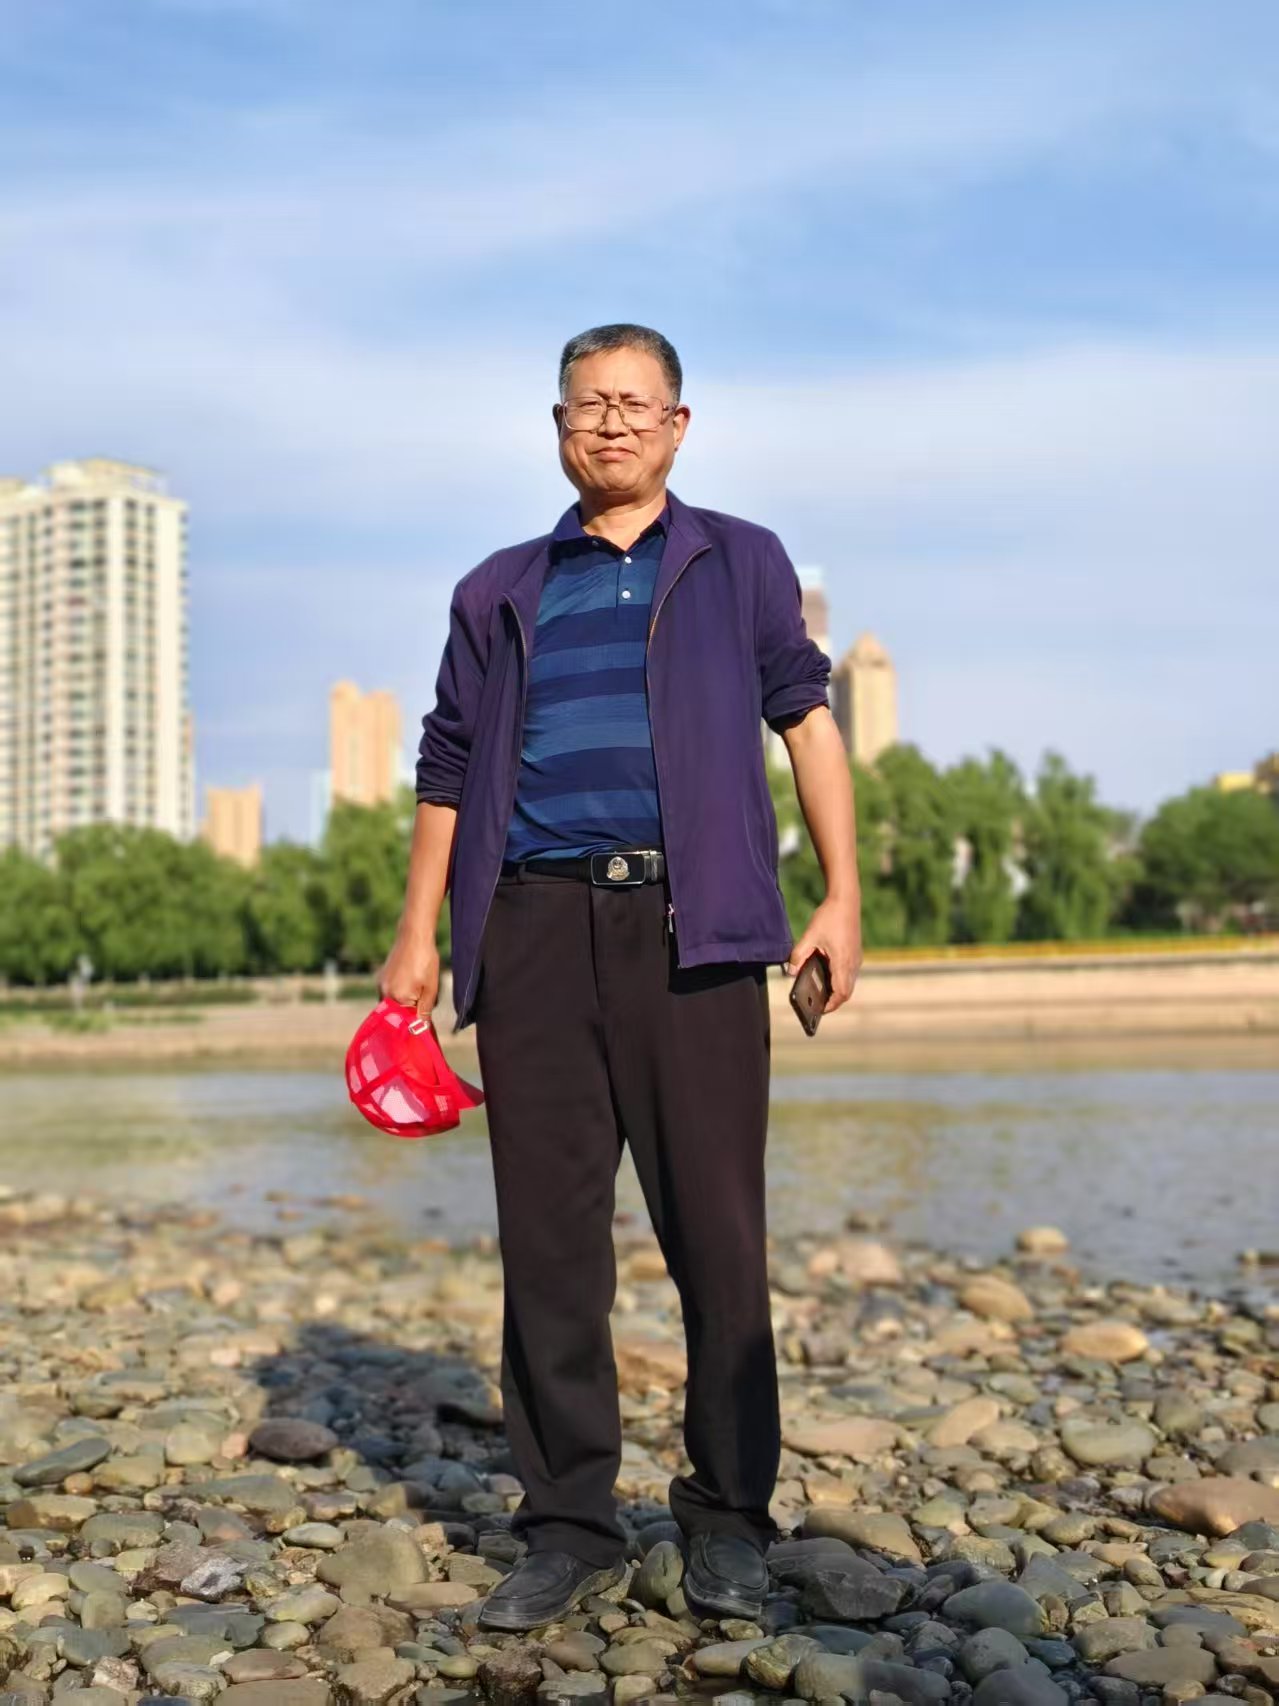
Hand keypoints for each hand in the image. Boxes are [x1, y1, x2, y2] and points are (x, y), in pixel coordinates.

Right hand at [377, 929, 440, 1020]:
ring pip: (394, 1004)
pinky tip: (412, 981)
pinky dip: (401, 994)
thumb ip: (425, 1012)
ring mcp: (381, 984)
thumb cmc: (425, 961)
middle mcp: (384, 993)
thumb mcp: (431, 989)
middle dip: (412, 1014)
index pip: (404, 1023)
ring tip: (420, 986)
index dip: (416, 1026)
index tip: (426, 1029)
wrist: (414, 936)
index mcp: (396, 998)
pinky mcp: (381, 977)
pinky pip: (391, 993)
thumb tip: (422, 1031)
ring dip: (407, 1003)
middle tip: (425, 1002)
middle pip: (398, 1015)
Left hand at [783, 897, 861, 1014]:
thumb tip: (791, 972)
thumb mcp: (809, 936)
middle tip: (818, 1005)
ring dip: (837, 990)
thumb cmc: (829, 917)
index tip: (819, 1010)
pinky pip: (849, 973)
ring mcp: (856, 958)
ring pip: (849, 983)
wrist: (846, 900)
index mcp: (842, 962)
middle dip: (833, 1001)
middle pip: (846, 992)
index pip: (840, 993)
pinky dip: (840, 980)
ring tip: (820, 993)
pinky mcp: (855, 953)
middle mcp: (852, 963)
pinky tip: (826, 976)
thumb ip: (798, 955)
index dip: (831, 1005)